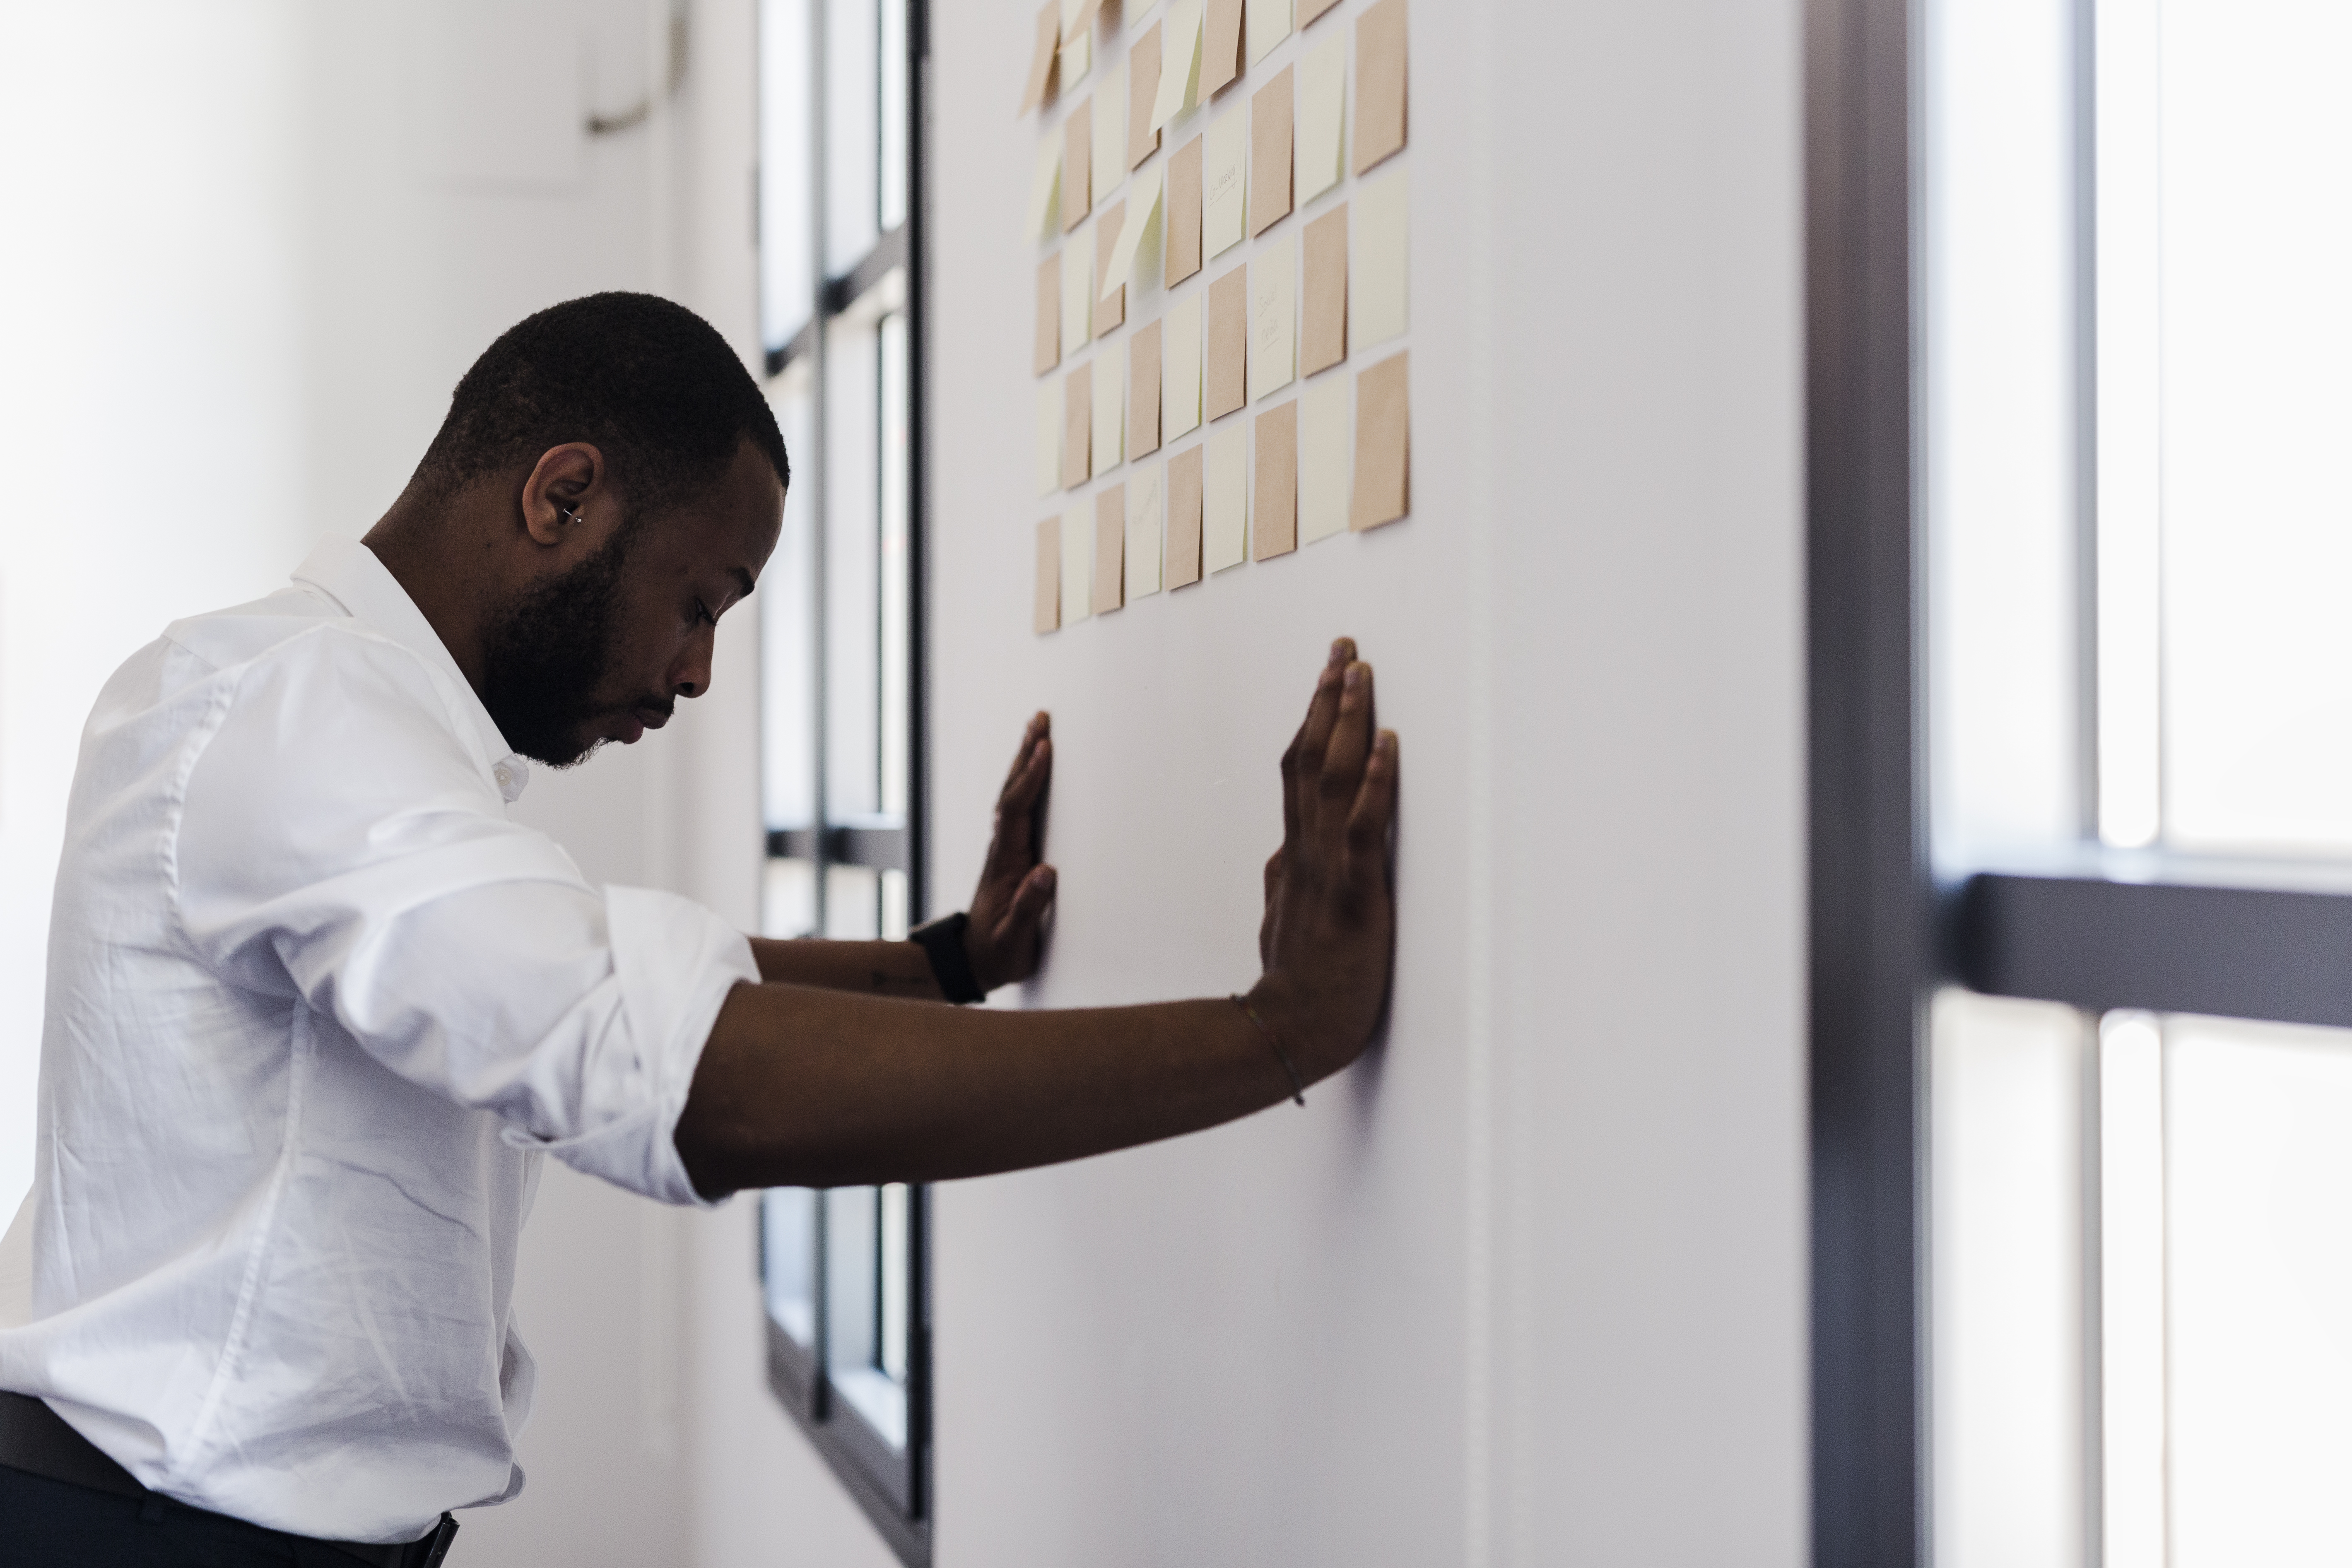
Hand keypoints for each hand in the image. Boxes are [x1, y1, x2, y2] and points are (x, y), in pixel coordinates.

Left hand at [964, 712, 1057, 992]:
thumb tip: (1047, 872)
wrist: (971, 962)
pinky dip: (1026, 782)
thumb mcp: (1014, 940)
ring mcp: (1005, 849)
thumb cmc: (997, 953)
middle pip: (1011, 793)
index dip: (1030, 780)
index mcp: (1005, 864)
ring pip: (1013, 796)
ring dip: (1024, 762)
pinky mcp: (1011, 853)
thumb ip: (1029, 908)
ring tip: (1037, 729)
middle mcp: (1002, 849)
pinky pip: (1018, 808)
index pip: (1016, 812)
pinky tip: (1033, 768)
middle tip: (1040, 719)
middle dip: (1026, 755)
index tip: (1044, 750)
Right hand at [1253, 639, 1398, 1076]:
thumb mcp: (1282, 921)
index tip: (1326, 676)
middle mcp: (1307, 851)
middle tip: (1345, 648)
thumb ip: (1282, 881)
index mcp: (1294, 855)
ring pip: (1334, 779)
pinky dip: (1377, 783)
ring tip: (1361, 673)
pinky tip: (1389, 744)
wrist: (1290, 1033)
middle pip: (1312, 758)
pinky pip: (1364, 828)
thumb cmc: (1296, 982)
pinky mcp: (1357, 896)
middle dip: (1330, 699)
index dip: (1313, 719)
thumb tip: (1280, 855)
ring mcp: (1329, 870)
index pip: (1298, 771)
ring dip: (1349, 723)